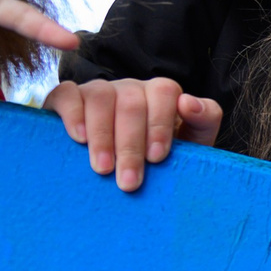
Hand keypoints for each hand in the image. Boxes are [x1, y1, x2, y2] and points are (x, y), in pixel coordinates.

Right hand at [46, 77, 222, 192]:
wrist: (121, 171)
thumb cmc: (157, 160)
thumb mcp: (191, 143)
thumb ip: (203, 121)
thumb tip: (188, 103)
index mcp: (160, 94)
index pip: (165, 92)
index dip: (160, 124)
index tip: (156, 158)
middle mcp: (130, 88)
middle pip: (131, 102)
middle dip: (130, 145)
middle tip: (128, 182)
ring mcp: (98, 90)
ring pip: (101, 97)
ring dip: (102, 135)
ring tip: (102, 168)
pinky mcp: (68, 98)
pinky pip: (67, 93)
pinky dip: (72, 113)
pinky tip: (77, 138)